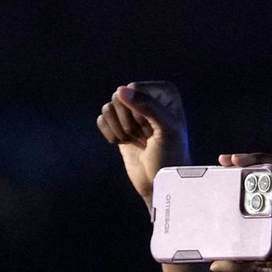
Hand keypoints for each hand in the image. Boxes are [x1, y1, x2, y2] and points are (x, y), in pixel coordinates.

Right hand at [97, 81, 189, 209]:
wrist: (160, 182)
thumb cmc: (170, 156)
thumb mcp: (166, 128)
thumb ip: (147, 106)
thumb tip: (120, 91)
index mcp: (163, 92)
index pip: (133, 89)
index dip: (139, 112)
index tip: (153, 130)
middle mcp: (146, 97)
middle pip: (119, 98)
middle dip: (129, 123)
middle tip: (146, 137)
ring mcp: (130, 111)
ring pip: (108, 108)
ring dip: (120, 130)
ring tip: (138, 141)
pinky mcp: (118, 125)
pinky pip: (102, 120)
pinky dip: (111, 135)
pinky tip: (126, 144)